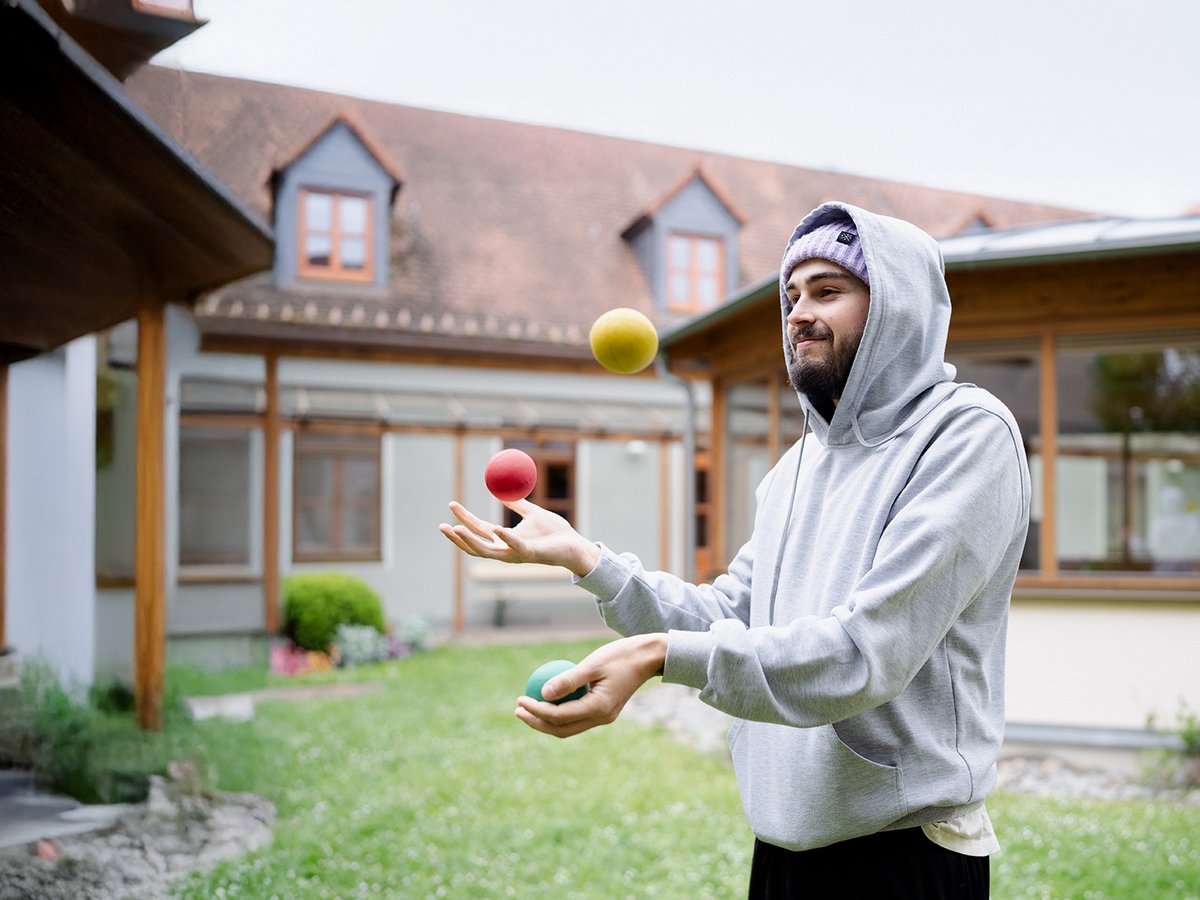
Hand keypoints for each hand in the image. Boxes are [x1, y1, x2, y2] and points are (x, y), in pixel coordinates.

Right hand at [438, 499, 599, 576]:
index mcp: (505, 539)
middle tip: (442, 524)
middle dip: (457, 536)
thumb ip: (518, 504)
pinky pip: (516, 546)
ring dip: (470, 541)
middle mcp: (506, 550)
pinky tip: (497, 529)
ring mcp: (517, 554)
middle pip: (475, 545)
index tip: (452, 504)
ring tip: (456, 529)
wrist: (575, 544)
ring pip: (487, 551)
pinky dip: (506, 538)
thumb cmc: (555, 532)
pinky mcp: (531, 554)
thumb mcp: (532, 513)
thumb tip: (503, 490)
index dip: (463, 518)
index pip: (478, 529)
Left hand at [515, 634, 667, 737]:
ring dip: (546, 720)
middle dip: (536, 723)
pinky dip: (560, 713)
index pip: (558, 716)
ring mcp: (604, 717)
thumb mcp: (593, 664)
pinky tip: (547, 700)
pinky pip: (577, 717)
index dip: (536, 710)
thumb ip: (568, 680)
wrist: (649, 658)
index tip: (520, 699)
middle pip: (561, 729)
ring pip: (569, 727)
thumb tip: (541, 692)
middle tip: (517, 709)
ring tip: (527, 708)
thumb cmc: (621, 656)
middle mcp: (601, 718)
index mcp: (599, 708)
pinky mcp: (604, 711)